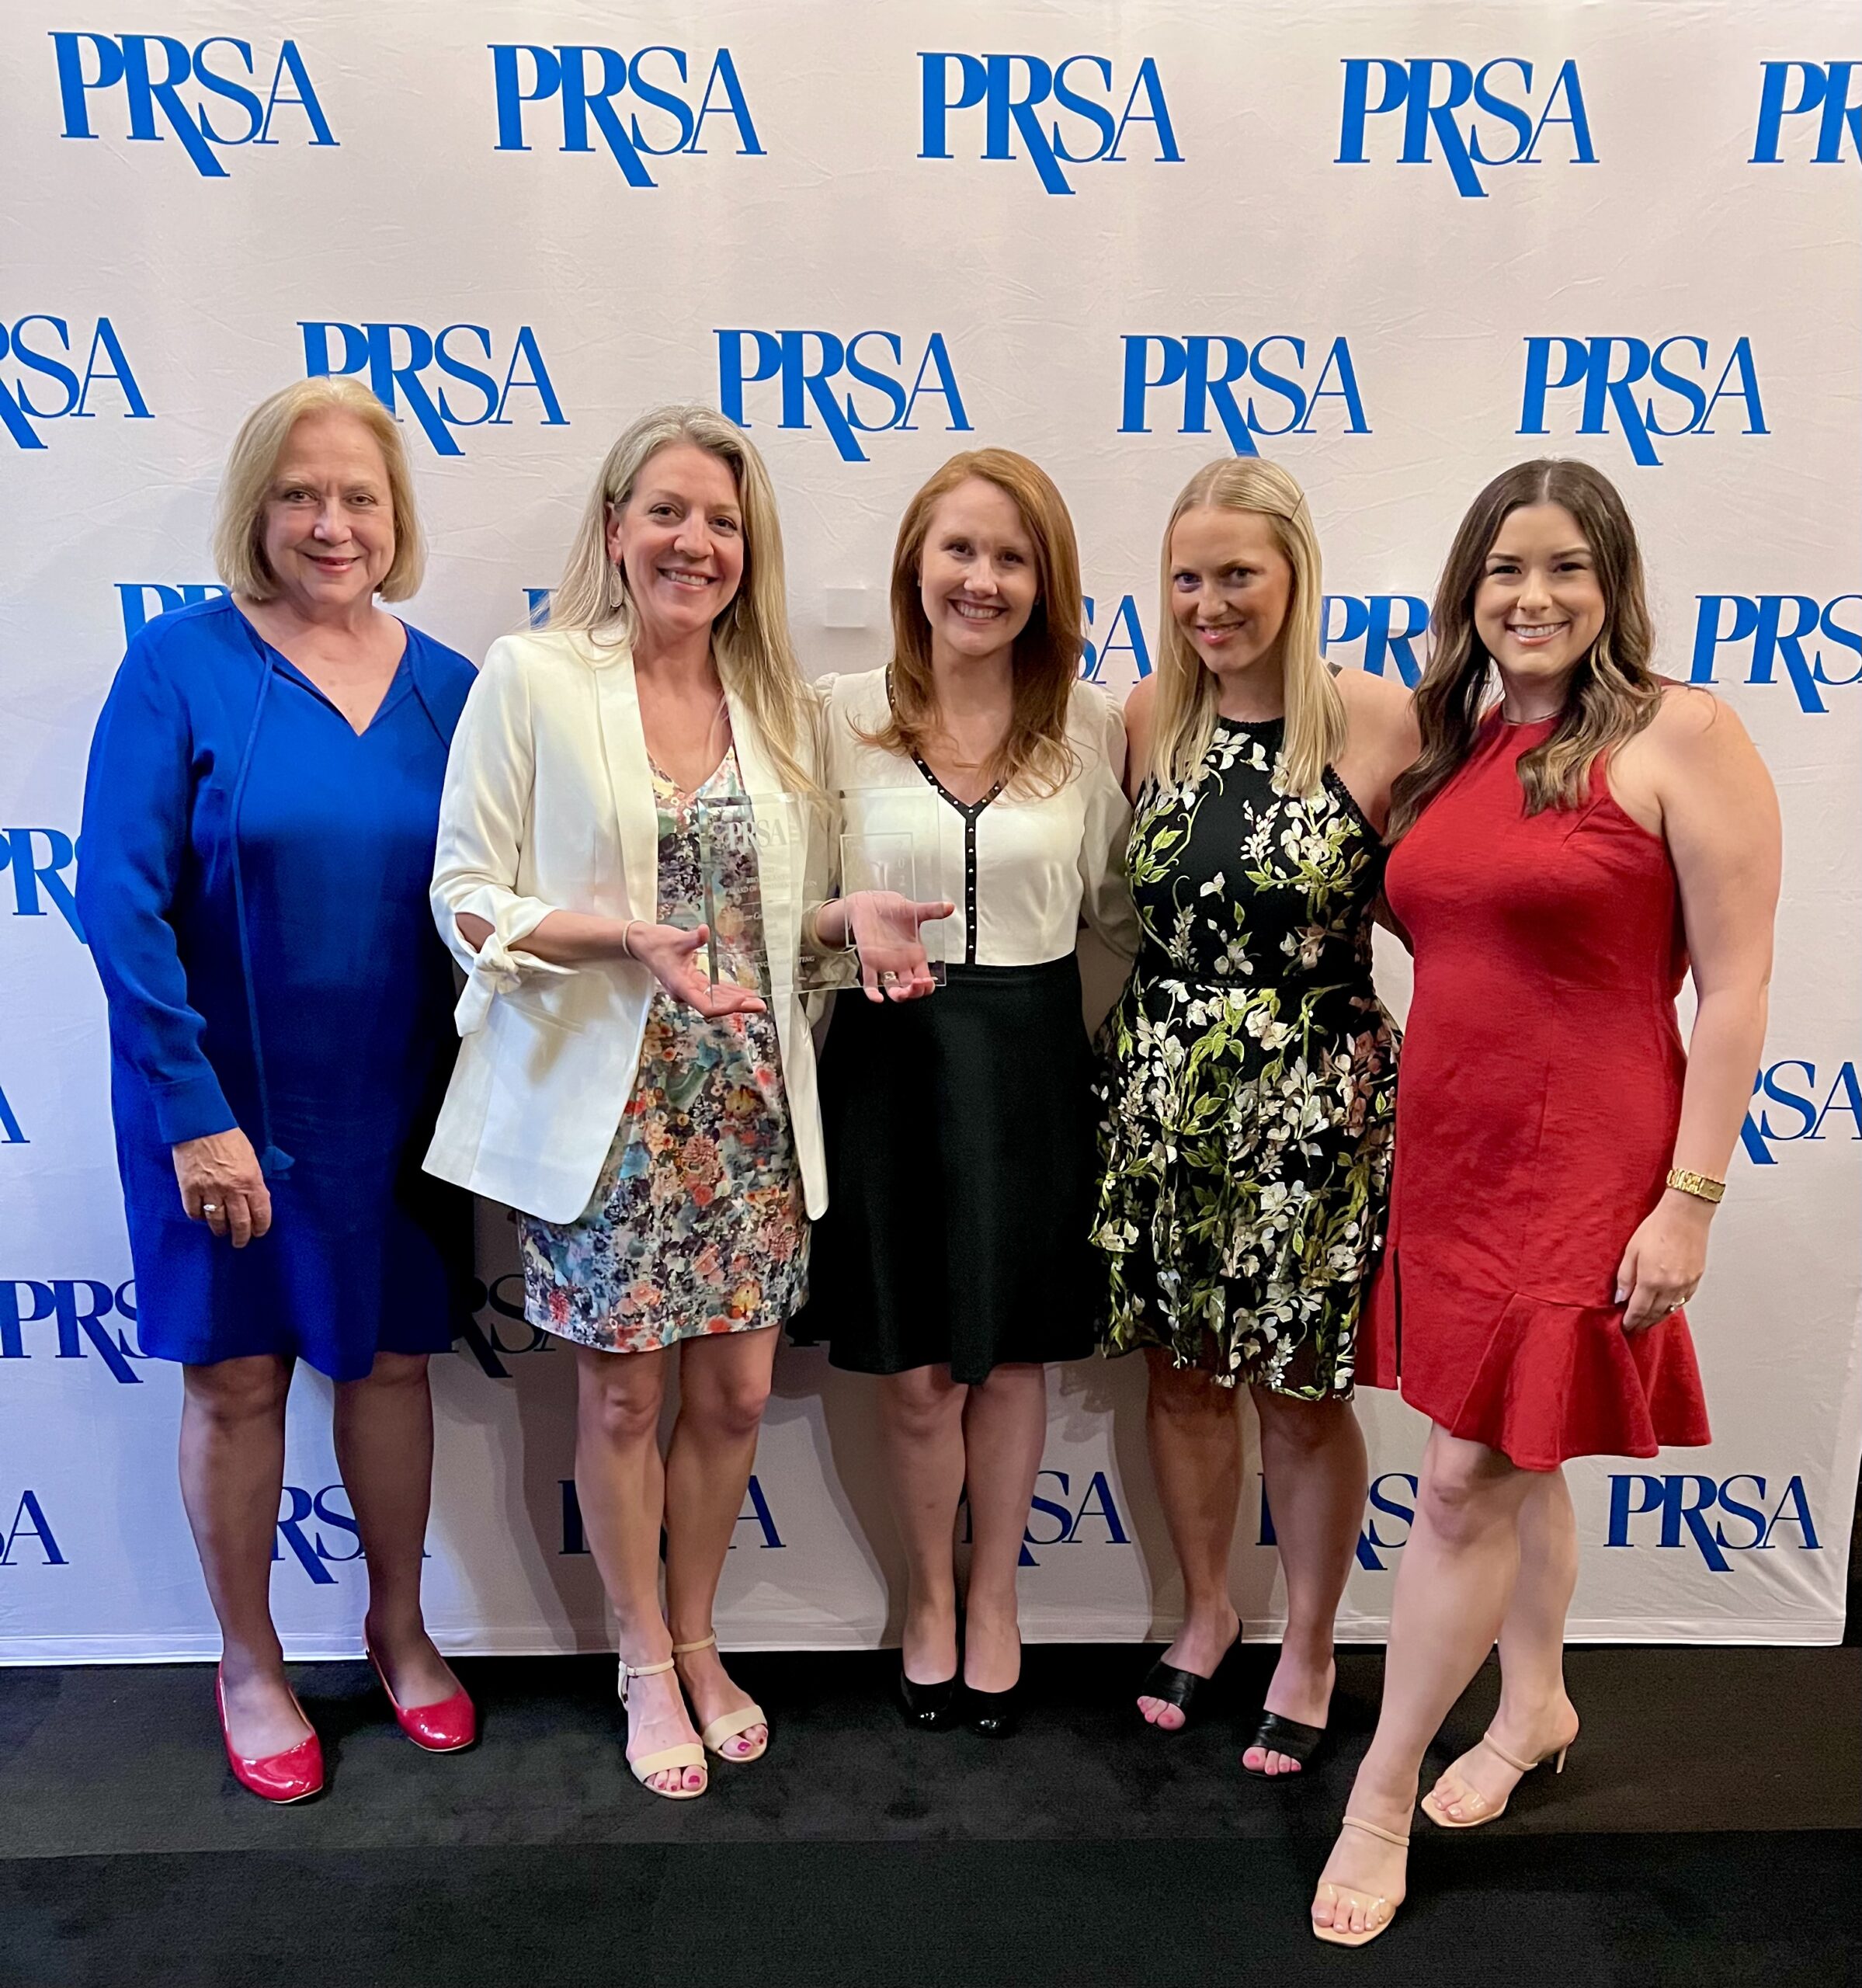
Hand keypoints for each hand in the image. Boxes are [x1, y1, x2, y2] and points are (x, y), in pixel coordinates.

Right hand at [172, 1128, 272, 1247]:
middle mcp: (231, 1189)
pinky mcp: (189, 1189)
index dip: (261, 1226)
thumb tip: (256, 1199)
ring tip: (222, 1233)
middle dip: (242, 1236)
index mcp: (250, 1180)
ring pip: (216, 1221)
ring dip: (220, 1231)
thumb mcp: (251, 1158)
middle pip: (239, 1223)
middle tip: (240, 1242)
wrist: (201, 1125)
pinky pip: (194, 1212)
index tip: (259, 1232)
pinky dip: (199, 1218)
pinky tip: (202, 1218)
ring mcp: (209, 1191)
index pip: (260, 1212)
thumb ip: (253, 1180)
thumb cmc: (229, 1138)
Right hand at [625, 919, 767, 1017]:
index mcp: (681, 986)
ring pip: (716, 1000)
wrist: (643, 943)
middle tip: (760, 1005)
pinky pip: (713, 992)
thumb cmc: (657, 943)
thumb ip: (693, 938)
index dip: (725, 1007)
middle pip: (715, 1006)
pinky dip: (729, 993)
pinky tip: (744, 994)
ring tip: (757, 1002)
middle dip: (738, 1006)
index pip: (706, 1006)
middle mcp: (686, 992)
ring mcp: (690, 989)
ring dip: (736, 1001)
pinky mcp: (693, 983)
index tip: (742, 1001)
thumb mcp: (676, 939)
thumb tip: (704, 930)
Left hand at [820, 893, 953, 1001]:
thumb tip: (949, 907)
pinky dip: (872, 992)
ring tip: (900, 993)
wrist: (870, 903)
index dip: (927, 985)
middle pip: (911, 988)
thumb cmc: (891, 909)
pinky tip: (877, 998)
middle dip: (915, 992)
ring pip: (893, 988)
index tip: (927, 981)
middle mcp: (902, 963)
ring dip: (898, 995)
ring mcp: (886, 964)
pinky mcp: (869, 961)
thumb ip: (932, 910)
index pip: (925, 979)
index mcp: (915, 954)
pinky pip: (870, 982)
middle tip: (916, 986)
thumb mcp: (914, 910)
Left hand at [1614, 1191, 1712, 1331]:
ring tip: (1648, 1322)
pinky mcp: (1696, 1279)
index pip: (1638, 1310)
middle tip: (1635, 1328)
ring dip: (1657, 1318)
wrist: (1685, 1215)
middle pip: (1654, 1314)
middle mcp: (1670, 1286)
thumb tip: (1620, 1298)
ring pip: (1670, 1310)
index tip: (1625, 1327)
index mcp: (1651, 1280)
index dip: (1630, 1321)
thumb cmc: (1657, 1227)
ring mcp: (1685, 1284)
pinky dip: (1673, 1307)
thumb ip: (1625, 1277)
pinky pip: (1683, 1301)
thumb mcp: (1631, 1250)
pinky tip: (1666, 1308)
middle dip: (1643, 1323)